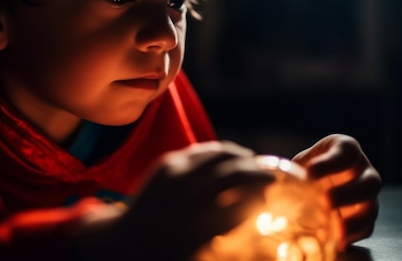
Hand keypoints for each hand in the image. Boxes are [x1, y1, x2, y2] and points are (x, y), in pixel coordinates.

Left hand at [76, 141, 274, 260]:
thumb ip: (230, 225)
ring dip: (241, 156)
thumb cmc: (170, 252)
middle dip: (258, 172)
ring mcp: (177, 174)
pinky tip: (228, 159)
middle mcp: (191, 194)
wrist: (128, 241)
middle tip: (269, 176)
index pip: (245, 198)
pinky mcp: (168, 163)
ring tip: (251, 163)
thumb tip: (257, 203)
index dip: (262, 192)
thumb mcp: (203, 247)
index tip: (272, 193)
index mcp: (203, 222)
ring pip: (220, 153)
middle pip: (236, 171)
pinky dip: (220, 152)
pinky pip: (201, 151)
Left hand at [292, 134, 380, 250]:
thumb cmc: (306, 169)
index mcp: (347, 150)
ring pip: (371, 207)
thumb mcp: (300, 163)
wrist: (312, 184)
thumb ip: (291, 169)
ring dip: (354, 219)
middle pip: (370, 182)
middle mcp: (363, 171)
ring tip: (335, 228)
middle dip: (348, 193)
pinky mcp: (365, 217)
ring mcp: (367, 196)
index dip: (331, 163)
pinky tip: (338, 241)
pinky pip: (366, 228)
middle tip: (325, 201)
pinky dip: (353, 235)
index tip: (311, 173)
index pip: (347, 151)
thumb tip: (265, 181)